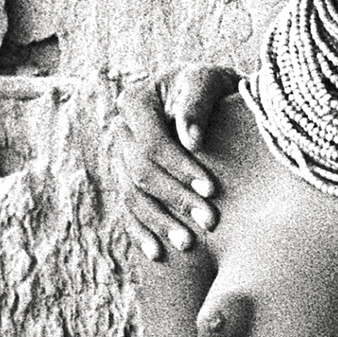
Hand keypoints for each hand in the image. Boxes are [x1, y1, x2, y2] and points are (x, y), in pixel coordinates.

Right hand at [116, 67, 238, 260]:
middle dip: (176, 199)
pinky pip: (128, 212)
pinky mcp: (129, 183)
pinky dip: (142, 234)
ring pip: (133, 197)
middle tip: (210, 221)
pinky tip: (158, 254)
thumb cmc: (215, 89)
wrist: (215, 103)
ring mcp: (121, 160)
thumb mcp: (209, 82)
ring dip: (161, 223)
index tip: (212, 189)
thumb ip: (197, 101)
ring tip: (189, 244)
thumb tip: (191, 139)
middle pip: (141, 173)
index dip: (179, 168)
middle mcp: (122, 131)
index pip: (152, 142)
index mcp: (136, 102)